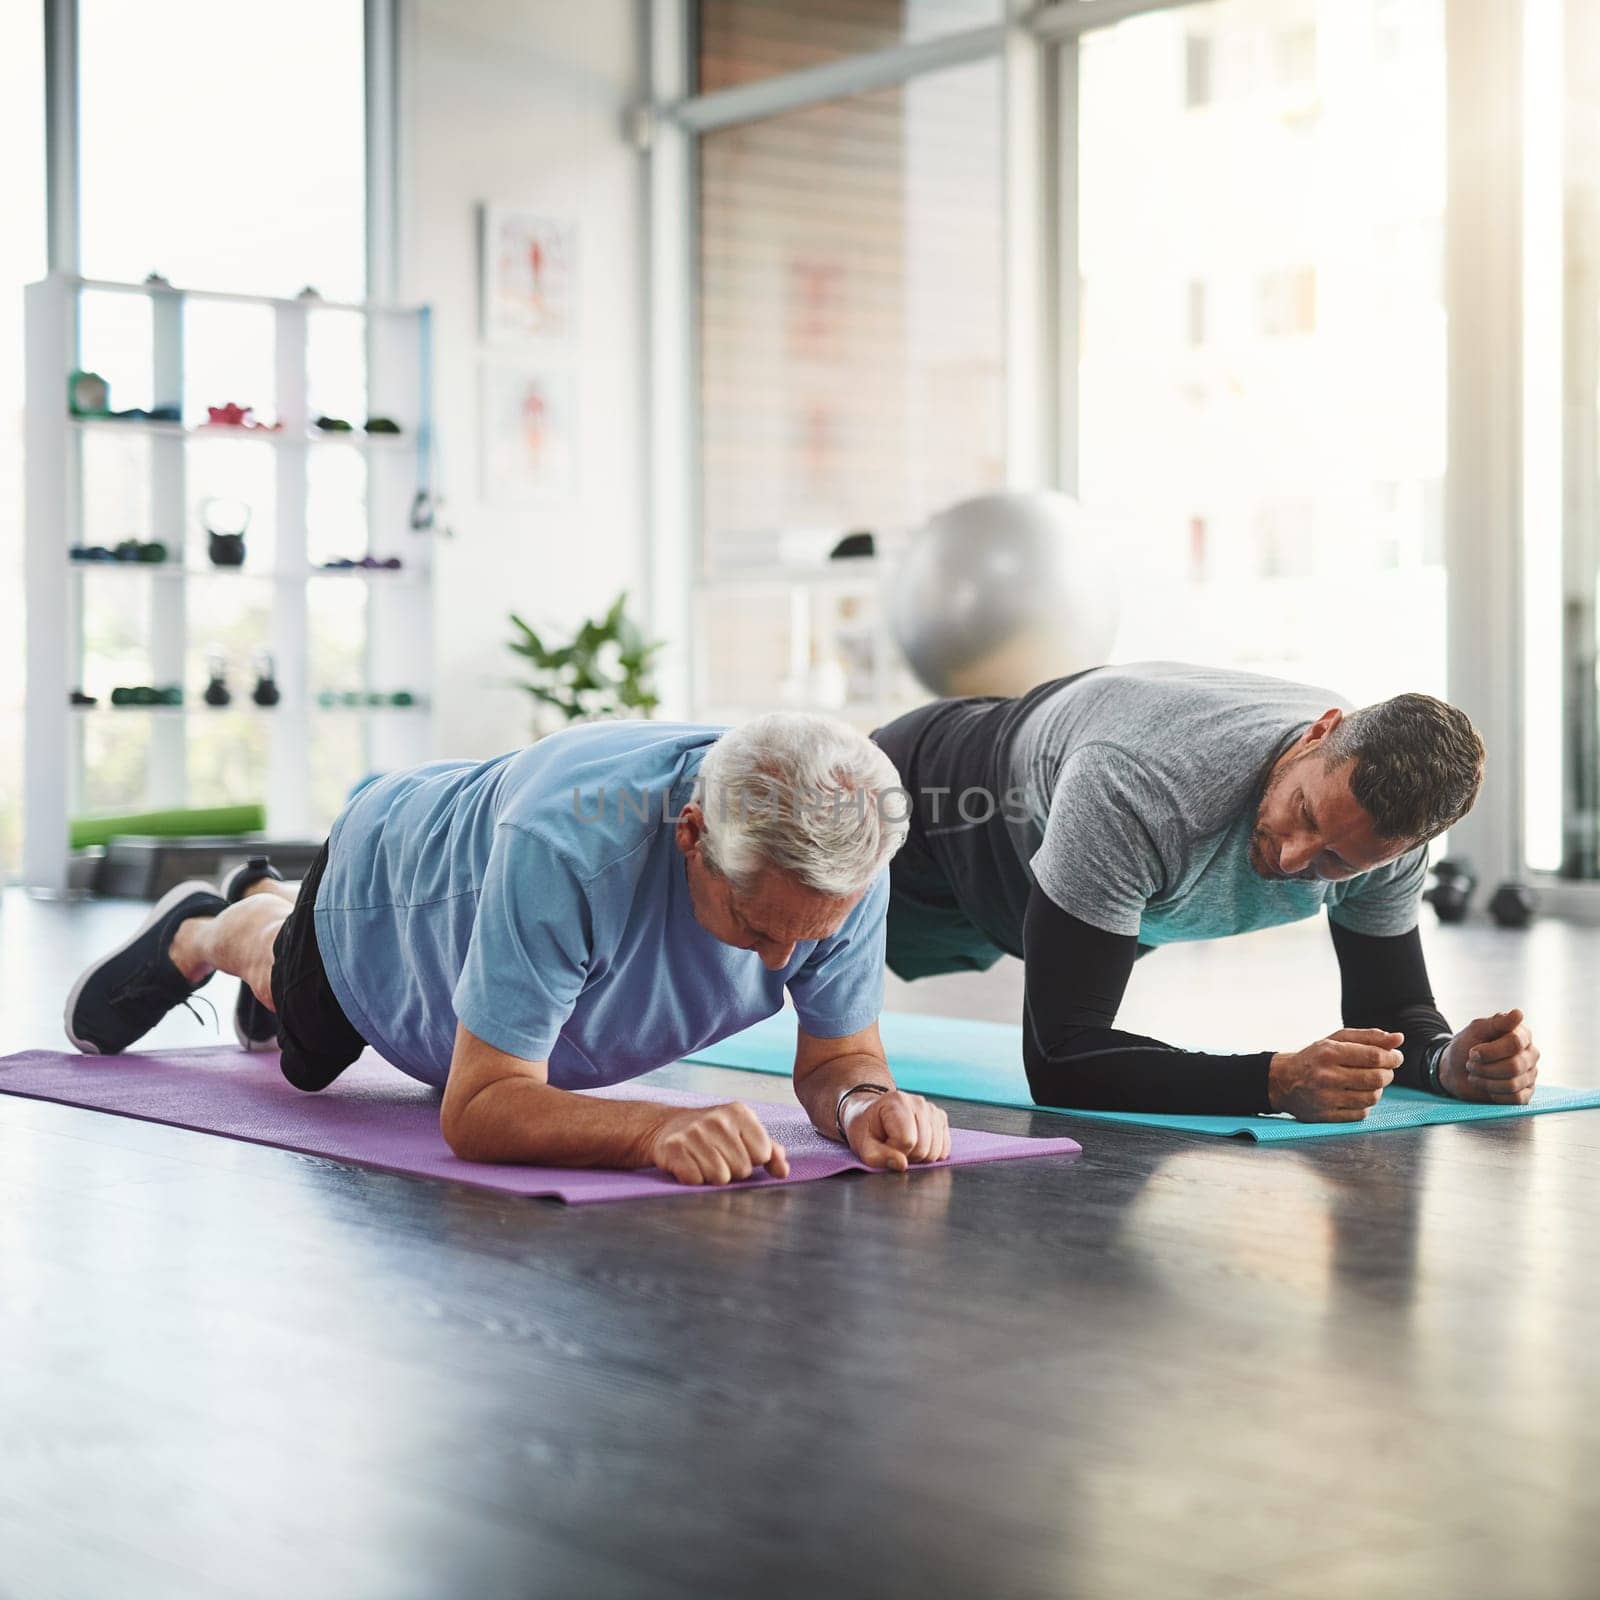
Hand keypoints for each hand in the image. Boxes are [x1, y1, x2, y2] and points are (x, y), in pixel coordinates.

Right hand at [649, 1101, 789, 1185]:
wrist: (668, 1126)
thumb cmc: (713, 1133)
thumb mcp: (744, 1133)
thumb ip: (770, 1150)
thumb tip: (783, 1171)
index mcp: (739, 1112)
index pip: (762, 1153)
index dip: (752, 1160)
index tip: (739, 1152)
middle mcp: (717, 1119)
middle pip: (742, 1169)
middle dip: (732, 1171)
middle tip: (719, 1158)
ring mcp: (693, 1132)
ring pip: (719, 1177)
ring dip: (713, 1177)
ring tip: (704, 1162)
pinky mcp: (673, 1148)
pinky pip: (695, 1180)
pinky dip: (693, 1178)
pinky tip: (689, 1165)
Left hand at [844, 1088, 950, 1169]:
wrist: (873, 1114)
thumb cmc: (867, 1127)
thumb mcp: (861, 1143)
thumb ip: (877, 1156)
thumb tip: (902, 1164)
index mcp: (896, 1102)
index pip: (906, 1141)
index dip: (893, 1151)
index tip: (883, 1144)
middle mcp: (918, 1102)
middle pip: (923, 1147)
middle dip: (907, 1156)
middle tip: (893, 1147)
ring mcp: (932, 1110)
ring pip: (936, 1151)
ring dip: (918, 1156)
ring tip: (903, 1145)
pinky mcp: (941, 1119)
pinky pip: (944, 1149)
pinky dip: (930, 1153)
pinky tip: (916, 1144)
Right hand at [1268, 1028, 1402, 1121]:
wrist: (1282, 1081)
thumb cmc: (1314, 1058)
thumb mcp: (1336, 1040)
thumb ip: (1369, 1037)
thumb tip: (1398, 1039)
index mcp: (1328, 1052)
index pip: (1373, 1056)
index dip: (1392, 1057)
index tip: (1396, 1057)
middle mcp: (1326, 1076)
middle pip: (1376, 1078)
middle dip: (1387, 1074)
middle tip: (1384, 1070)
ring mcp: (1325, 1098)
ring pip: (1372, 1097)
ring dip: (1377, 1090)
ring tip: (1368, 1082)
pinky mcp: (1326, 1116)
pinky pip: (1361, 1113)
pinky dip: (1365, 1104)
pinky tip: (1356, 1095)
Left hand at [1440, 1008, 1538, 1103]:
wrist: (1455, 1069)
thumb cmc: (1466, 1046)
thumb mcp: (1476, 1030)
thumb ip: (1496, 1022)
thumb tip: (1518, 1013)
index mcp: (1521, 1035)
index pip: (1515, 1043)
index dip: (1490, 1051)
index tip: (1472, 1052)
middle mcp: (1530, 1054)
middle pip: (1514, 1066)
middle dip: (1485, 1068)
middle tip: (1471, 1064)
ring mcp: (1530, 1074)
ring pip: (1513, 1084)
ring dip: (1486, 1081)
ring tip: (1476, 1074)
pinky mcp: (1525, 1093)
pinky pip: (1516, 1099)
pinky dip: (1495, 1094)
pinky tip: (1486, 1087)